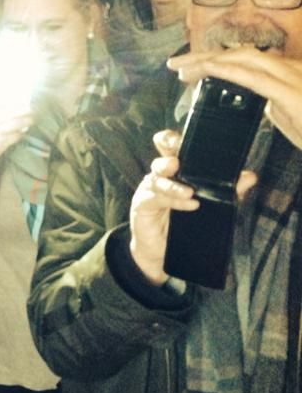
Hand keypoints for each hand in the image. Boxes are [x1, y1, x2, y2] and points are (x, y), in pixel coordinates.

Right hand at [129, 130, 256, 285]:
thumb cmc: (183, 224)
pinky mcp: (142, 204)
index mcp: (174, 171)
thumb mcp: (208, 206)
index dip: (170, 140)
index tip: (180, 139)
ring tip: (190, 192)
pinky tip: (189, 204)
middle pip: (160, 158)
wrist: (161, 252)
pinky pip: (155, 198)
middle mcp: (160, 176)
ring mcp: (149, 189)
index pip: (169, 148)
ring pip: (157, 179)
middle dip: (167, 156)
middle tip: (176, 162)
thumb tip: (249, 176)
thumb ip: (227, 191)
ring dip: (173, 185)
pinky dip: (173, 201)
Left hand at [168, 48, 301, 150]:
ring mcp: (292, 78)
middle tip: (174, 64)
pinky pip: (255, 78)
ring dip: (208, 62)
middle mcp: (290, 69)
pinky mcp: (292, 94)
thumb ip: (274, 105)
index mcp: (288, 73)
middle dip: (203, 57)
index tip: (189, 65)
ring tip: (181, 69)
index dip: (215, 59)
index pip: (245, 60)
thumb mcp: (292, 116)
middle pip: (239, 55)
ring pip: (243, 60)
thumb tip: (259, 102)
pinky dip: (229, 71)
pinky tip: (208, 70)